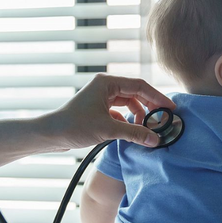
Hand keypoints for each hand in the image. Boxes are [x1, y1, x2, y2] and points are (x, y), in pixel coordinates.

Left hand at [45, 73, 175, 149]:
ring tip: (147, 129)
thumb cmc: (74, 126)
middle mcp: (105, 86)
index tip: (171, 109)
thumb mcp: (107, 129)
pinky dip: (128, 121)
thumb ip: (134, 133)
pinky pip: (119, 112)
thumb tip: (155, 139)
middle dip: (150, 107)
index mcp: (107, 82)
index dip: (157, 97)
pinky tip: (131, 132)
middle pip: (136, 93)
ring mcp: (101, 97)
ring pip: (128, 103)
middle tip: (163, 120)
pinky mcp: (98, 109)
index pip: (140, 86)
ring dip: (138, 115)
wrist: (50, 135)